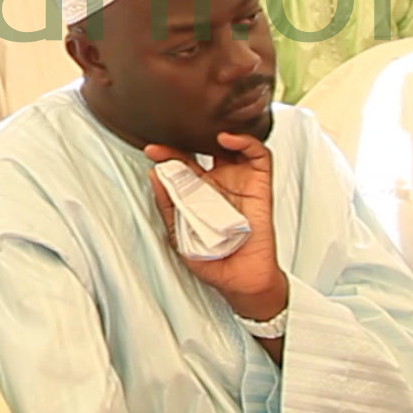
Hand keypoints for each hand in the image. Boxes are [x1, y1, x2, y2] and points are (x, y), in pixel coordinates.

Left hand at [146, 133, 285, 319]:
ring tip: (201, 131)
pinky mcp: (260, 186)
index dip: (167, 154)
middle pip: (204, 150)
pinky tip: (227, 140)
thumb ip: (168, 205)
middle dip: (188, 139)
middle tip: (172, 135)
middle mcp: (218, 182)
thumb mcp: (179, 234)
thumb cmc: (212, 260)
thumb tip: (154, 175)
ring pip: (232, 146)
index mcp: (197, 192)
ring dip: (217, 133)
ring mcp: (240, 182)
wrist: (239, 281)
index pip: (182, 163)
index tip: (151, 150)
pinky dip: (246, 142)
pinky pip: (259, 157)